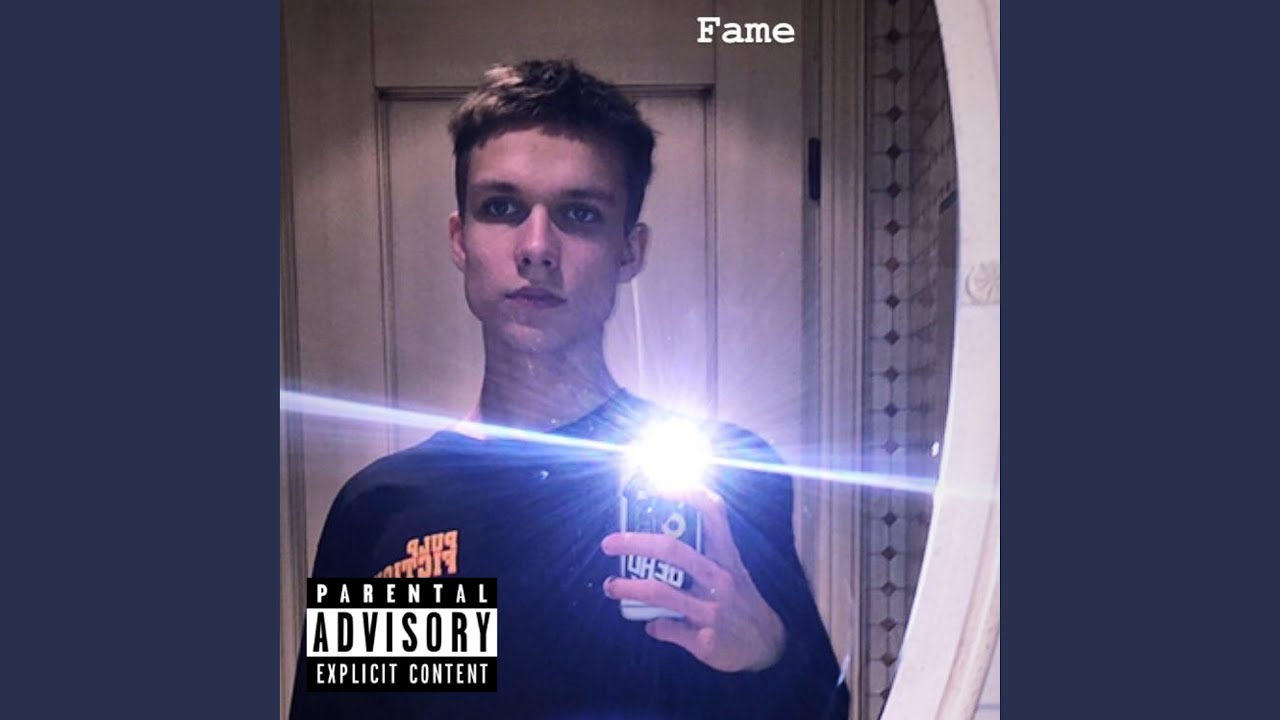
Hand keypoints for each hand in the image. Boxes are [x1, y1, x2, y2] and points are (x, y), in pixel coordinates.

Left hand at [600, 486, 784, 672]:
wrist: (767, 647)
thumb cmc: (742, 602)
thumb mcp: (732, 571)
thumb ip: (703, 553)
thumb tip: (662, 540)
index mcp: (727, 556)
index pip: (711, 513)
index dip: (685, 493)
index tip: (657, 484)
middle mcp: (721, 578)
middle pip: (672, 550)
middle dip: (634, 543)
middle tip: (610, 543)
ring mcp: (713, 609)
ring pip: (661, 591)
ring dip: (629, 587)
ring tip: (611, 586)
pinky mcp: (705, 640)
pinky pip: (666, 627)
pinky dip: (653, 625)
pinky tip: (651, 624)